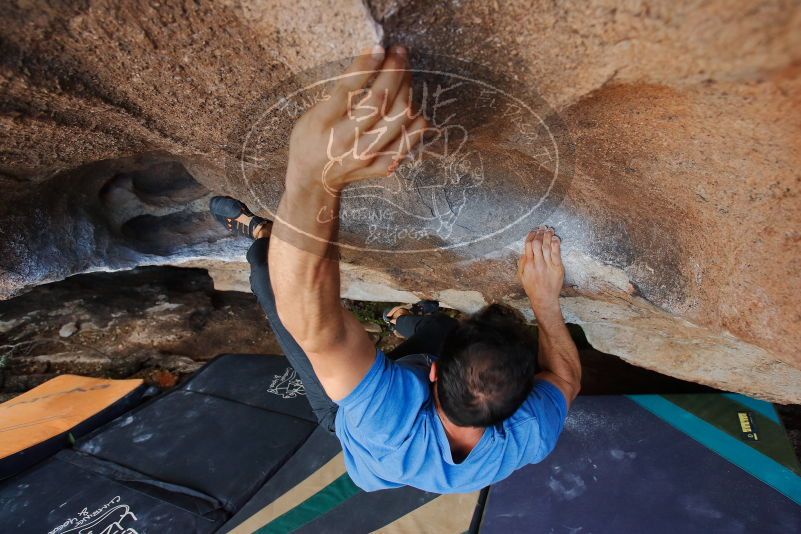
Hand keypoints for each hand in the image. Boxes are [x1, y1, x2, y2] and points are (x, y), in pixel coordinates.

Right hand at [286, 44, 428, 192]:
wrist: (313, 180)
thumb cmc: (311, 139)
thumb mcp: (312, 113)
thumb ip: (337, 94)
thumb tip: (370, 63)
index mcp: (323, 123)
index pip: (347, 89)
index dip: (366, 65)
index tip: (379, 47)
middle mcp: (345, 140)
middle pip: (378, 101)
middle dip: (394, 71)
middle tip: (399, 53)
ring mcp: (365, 156)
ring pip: (397, 117)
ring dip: (407, 89)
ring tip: (405, 73)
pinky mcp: (380, 166)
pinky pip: (407, 140)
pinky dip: (415, 120)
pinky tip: (412, 105)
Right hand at [517, 227, 564, 316]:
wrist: (544, 298)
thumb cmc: (532, 287)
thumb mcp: (522, 276)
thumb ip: (522, 263)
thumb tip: (524, 252)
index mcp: (528, 264)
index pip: (528, 245)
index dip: (531, 236)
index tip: (533, 231)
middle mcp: (537, 263)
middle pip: (538, 243)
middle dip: (539, 234)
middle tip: (541, 228)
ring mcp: (548, 265)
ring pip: (547, 246)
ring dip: (548, 236)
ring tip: (548, 229)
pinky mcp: (557, 267)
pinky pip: (557, 253)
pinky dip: (556, 244)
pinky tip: (555, 238)